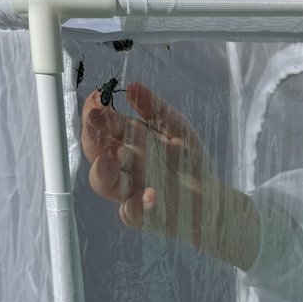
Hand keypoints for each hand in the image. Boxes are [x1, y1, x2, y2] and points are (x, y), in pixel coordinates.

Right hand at [81, 82, 259, 267]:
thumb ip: (154, 108)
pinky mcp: (138, 215)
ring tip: (114, 154)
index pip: (101, 125)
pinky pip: (130, 212)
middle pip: (95, 151)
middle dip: (92, 135)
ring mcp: (126, 190)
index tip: (97, 99)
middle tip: (97, 121)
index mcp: (126, 141)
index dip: (94, 112)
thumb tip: (132, 86)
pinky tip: (151, 194)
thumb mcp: (177, 128)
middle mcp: (121, 165)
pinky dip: (137, 204)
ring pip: (102, 182)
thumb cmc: (189, 161)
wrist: (210, 197)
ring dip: (103, 168)